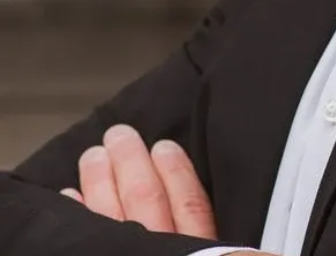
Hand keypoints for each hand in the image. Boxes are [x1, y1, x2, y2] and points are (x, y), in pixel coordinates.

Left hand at [61, 124, 216, 238]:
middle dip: (131, 162)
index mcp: (199, 244)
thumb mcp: (220, 254)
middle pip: (147, 199)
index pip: (191, 202)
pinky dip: (79, 211)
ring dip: (100, 179)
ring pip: (114, 214)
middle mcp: (164, 248)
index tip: (164, 146)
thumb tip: (189, 175)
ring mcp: (133, 253)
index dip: (177, 170)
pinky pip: (89, 234)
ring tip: (93, 155)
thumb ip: (205, 221)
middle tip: (118, 135)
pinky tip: (71, 195)